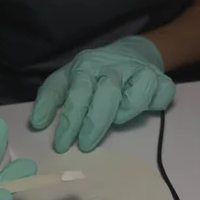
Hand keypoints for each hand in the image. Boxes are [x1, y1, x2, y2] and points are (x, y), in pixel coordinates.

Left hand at [30, 36, 175, 152]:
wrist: (132, 53)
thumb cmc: (95, 74)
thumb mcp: (67, 79)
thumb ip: (50, 99)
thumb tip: (37, 123)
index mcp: (88, 66)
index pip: (77, 93)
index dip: (69, 121)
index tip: (62, 145)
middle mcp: (114, 66)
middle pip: (106, 95)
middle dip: (93, 124)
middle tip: (85, 146)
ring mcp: (140, 71)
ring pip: (135, 98)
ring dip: (124, 114)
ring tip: (115, 121)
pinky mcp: (162, 80)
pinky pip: (160, 98)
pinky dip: (152, 106)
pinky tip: (144, 108)